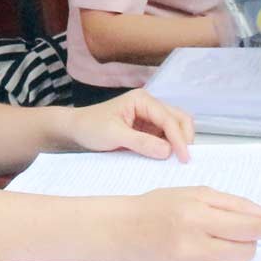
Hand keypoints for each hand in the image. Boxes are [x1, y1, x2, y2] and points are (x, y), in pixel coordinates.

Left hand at [66, 89, 193, 161]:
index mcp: (143, 100)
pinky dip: (170, 146)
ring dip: (179, 142)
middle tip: (184, 159)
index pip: (168, 119)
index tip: (184, 158)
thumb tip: (168, 152)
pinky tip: (169, 158)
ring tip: (178, 160)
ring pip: (175, 127)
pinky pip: (165, 136)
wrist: (76, 129)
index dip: (179, 139)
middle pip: (178, 118)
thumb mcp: (114, 135)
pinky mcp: (147, 128)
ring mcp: (150, 117)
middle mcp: (150, 105)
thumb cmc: (91, 127)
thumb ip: (141, 142)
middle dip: (184, 137)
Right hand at [117, 186, 260, 260]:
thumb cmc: (162, 207)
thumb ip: (238, 204)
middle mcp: (191, 246)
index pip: (247, 227)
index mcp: (195, 217)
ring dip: (238, 255)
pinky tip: (207, 254)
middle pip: (246, 250)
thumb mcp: (198, 194)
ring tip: (220, 242)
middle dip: (251, 240)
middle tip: (237, 230)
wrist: (126, 231)